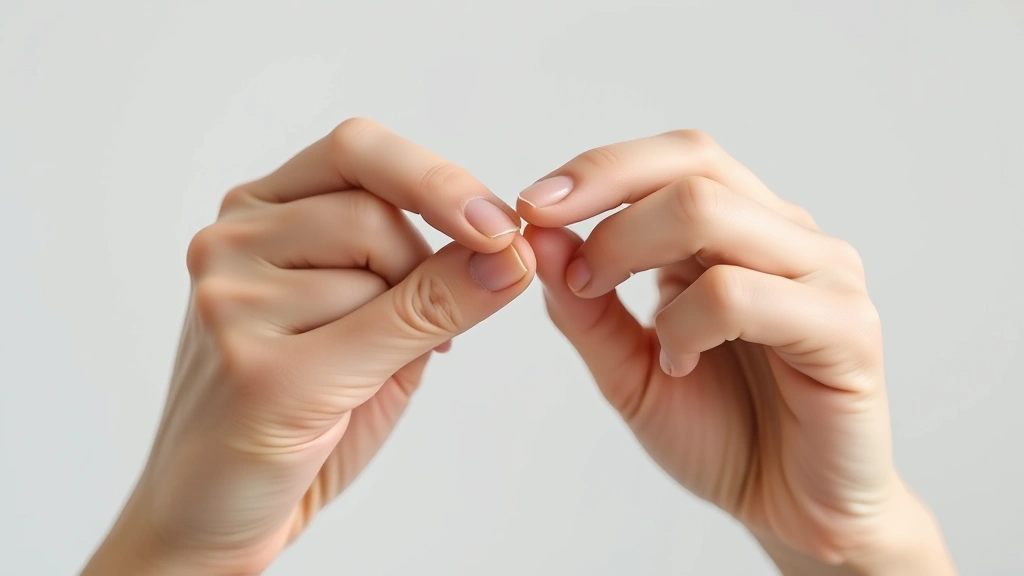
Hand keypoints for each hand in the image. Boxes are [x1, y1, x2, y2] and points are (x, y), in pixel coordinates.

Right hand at [84, 119, 535, 574]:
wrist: (219, 511)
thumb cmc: (300, 416)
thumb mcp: (377, 334)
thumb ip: (432, 283)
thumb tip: (512, 249)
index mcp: (260, 214)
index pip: (359, 149)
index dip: (439, 178)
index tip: (503, 225)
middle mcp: (231, 242)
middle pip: (373, 208)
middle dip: (426, 269)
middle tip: (426, 328)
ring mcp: (229, 298)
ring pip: (373, 261)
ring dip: (405, 322)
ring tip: (362, 370)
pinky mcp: (251, 361)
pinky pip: (374, 324)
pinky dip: (400, 354)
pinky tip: (353, 392)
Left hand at [520, 131, 955, 573]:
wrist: (789, 509)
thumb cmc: (721, 430)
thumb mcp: (629, 367)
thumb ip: (586, 306)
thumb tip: (540, 236)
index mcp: (742, 231)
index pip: (677, 156)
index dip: (599, 170)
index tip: (529, 207)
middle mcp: (786, 236)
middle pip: (692, 167)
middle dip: (608, 206)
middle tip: (574, 274)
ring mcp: (824, 275)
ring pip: (711, 214)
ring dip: (638, 262)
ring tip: (641, 334)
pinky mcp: (847, 329)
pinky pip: (741, 294)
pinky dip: (688, 324)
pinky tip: (682, 363)